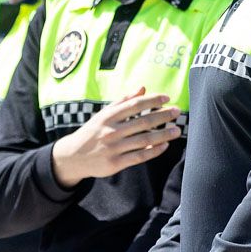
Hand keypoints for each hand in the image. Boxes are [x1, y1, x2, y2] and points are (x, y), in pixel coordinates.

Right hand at [52, 90, 181, 187]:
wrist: (73, 156)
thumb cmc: (93, 132)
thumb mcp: (104, 114)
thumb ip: (123, 102)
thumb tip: (142, 87)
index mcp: (108, 116)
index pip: (134, 105)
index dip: (152, 100)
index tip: (167, 98)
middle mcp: (111, 131)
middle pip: (142, 122)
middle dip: (162, 116)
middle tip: (177, 112)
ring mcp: (113, 148)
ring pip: (144, 140)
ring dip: (163, 135)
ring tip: (177, 130)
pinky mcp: (115, 163)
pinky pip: (139, 157)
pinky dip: (154, 151)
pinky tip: (165, 145)